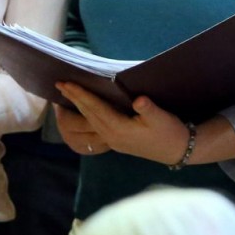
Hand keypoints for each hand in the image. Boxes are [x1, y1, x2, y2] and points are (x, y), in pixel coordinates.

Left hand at [55, 82, 188, 165]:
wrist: (176, 150)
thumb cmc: (169, 131)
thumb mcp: (161, 117)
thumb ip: (149, 108)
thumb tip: (139, 99)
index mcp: (119, 129)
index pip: (94, 108)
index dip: (80, 95)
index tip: (66, 83)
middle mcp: (111, 136)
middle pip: (87, 115)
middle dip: (73, 99)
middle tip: (58, 84)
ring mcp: (112, 140)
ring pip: (88, 122)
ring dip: (76, 108)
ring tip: (66, 95)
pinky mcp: (115, 141)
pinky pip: (93, 127)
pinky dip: (85, 116)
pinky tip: (83, 109)